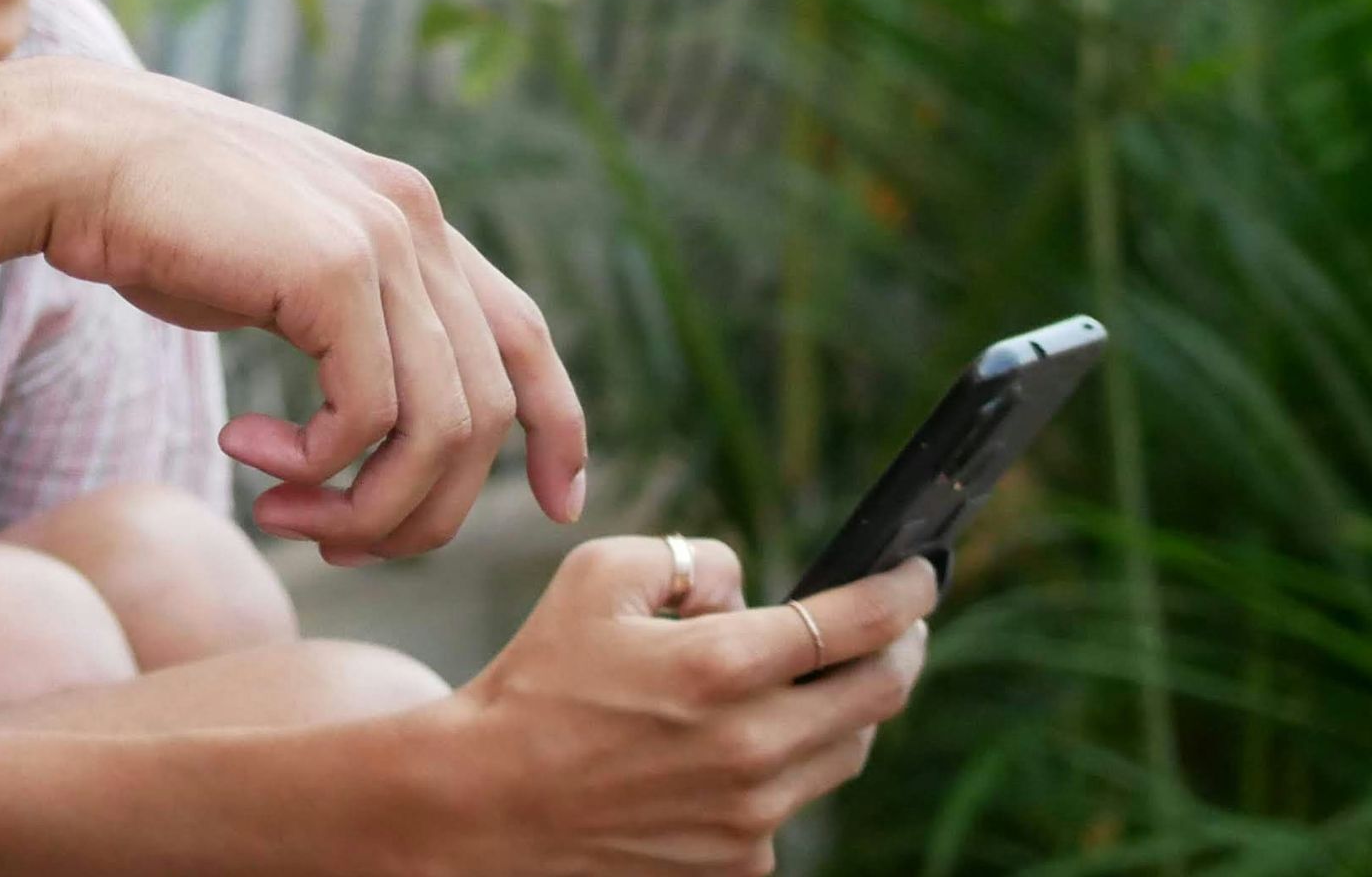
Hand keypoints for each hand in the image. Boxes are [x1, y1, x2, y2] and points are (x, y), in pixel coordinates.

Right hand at [26, 58, 587, 562]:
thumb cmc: (155, 226)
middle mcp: (416, 224)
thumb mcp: (280, 277)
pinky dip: (313, 464)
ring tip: (279, 513)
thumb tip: (378, 434)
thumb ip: (346, 330)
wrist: (72, 156)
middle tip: (333, 544)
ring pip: (439, 429)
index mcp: (412, 221)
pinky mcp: (336, 269)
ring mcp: (385, 240)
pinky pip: (368, 418)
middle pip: (484, 412)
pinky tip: (238, 447)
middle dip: (421, 509)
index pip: (522, 334)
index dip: (557, 424)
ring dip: (365, 505)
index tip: (564, 503)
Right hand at [441, 538, 935, 875]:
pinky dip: (784, 765)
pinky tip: (737, 746)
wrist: (484, 801)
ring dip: (846, 708)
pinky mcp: (737, 863)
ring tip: (811, 680)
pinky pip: (794, 803)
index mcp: (721, 667)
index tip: (921, 574)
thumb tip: (748, 586)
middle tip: (898, 626)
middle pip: (881, 694)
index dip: (906, 592)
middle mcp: (751, 747)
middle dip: (902, 650)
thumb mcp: (598, 577)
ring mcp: (750, 816)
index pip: (859, 624)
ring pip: (847, 751)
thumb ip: (693, 559)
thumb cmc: (536, 682)